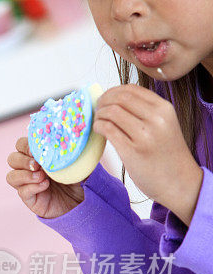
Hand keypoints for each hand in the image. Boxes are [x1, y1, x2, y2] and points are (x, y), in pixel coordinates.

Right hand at [6, 137, 84, 218]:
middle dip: (22, 160)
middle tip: (37, 164)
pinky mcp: (29, 199)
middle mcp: (28, 169)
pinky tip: (45, 185)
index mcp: (36, 156)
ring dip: (24, 175)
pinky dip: (32, 187)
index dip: (25, 145)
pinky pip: (22, 192)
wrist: (81, 202)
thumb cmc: (78, 179)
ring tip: (41, 176)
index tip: (38, 149)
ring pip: (11, 177)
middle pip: (12, 159)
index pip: (21, 145)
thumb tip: (76, 138)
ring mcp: (27, 184)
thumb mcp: (77, 162)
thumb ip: (71, 151)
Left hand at [93, 84, 202, 225]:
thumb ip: (145, 111)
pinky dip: (98, 127)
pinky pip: (108, 129)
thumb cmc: (167, 154)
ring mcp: (144, 134)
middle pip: (119, 98)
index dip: (112, 92)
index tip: (104, 99)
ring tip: (97, 122)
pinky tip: (99, 131)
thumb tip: (115, 99)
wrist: (179, 181)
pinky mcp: (132, 150)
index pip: (131, 89)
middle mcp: (156, 119)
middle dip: (102, 101)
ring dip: (98, 115)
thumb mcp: (164, 125)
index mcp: (164, 109)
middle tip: (97, 110)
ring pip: (111, 112)